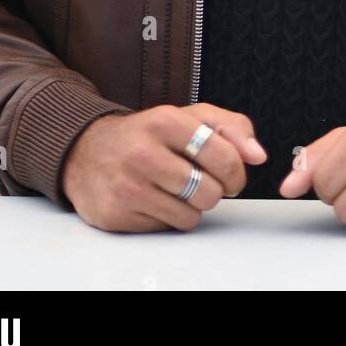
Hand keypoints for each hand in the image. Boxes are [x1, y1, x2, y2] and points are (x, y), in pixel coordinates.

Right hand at [60, 102, 266, 231]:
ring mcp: (128, 186)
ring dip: (192, 206)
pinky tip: (155, 199)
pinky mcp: (118, 214)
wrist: (86, 152)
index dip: (236, 172)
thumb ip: (231, 127)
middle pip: (210, 192)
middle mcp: (144, 152)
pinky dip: (169, 217)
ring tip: (177, 188)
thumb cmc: (147, 135)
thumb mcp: (189, 117)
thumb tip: (258, 156)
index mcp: (166, 121)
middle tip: (201, 181)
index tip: (230, 174)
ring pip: (191, 215)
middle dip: (214, 190)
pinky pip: (167, 227)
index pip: (225, 157)